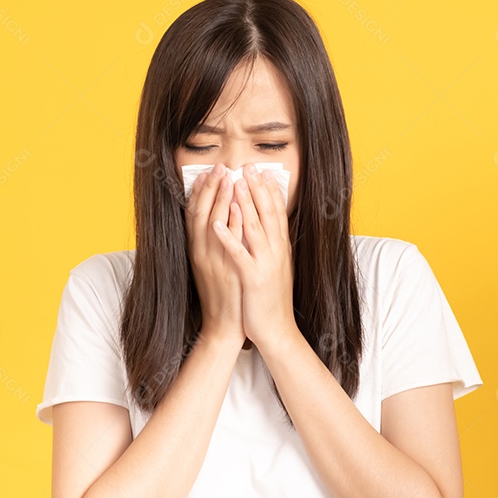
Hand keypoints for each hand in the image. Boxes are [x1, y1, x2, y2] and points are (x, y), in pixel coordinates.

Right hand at [185, 163, 246, 347]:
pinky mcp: (229, 271)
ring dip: (222, 199)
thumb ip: (212, 243)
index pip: (194, 215)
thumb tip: (217, 219)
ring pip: (214, 224)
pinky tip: (241, 207)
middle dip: (210, 189)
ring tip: (230, 177)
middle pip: (201, 214)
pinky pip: (231, 243)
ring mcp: (215, 262)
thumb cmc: (221, 296)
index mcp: (196, 251)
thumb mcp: (210, 266)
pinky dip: (234, 223)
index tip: (207, 173)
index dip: (199, 192)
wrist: (223, 327)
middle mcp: (201, 254)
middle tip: (219, 167)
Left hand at [210, 163, 296, 350]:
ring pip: (254, 228)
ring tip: (233, 182)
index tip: (262, 172)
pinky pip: (238, 254)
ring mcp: (265, 264)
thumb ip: (272, 248)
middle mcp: (276, 253)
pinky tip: (217, 223)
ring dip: (243, 204)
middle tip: (247, 166)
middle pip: (267, 214)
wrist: (276, 331)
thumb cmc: (271, 301)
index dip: (269, 191)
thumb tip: (267, 229)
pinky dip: (228, 237)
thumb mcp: (275, 269)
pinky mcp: (253, 278)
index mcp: (280, 249)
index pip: (277, 214)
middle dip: (256, 189)